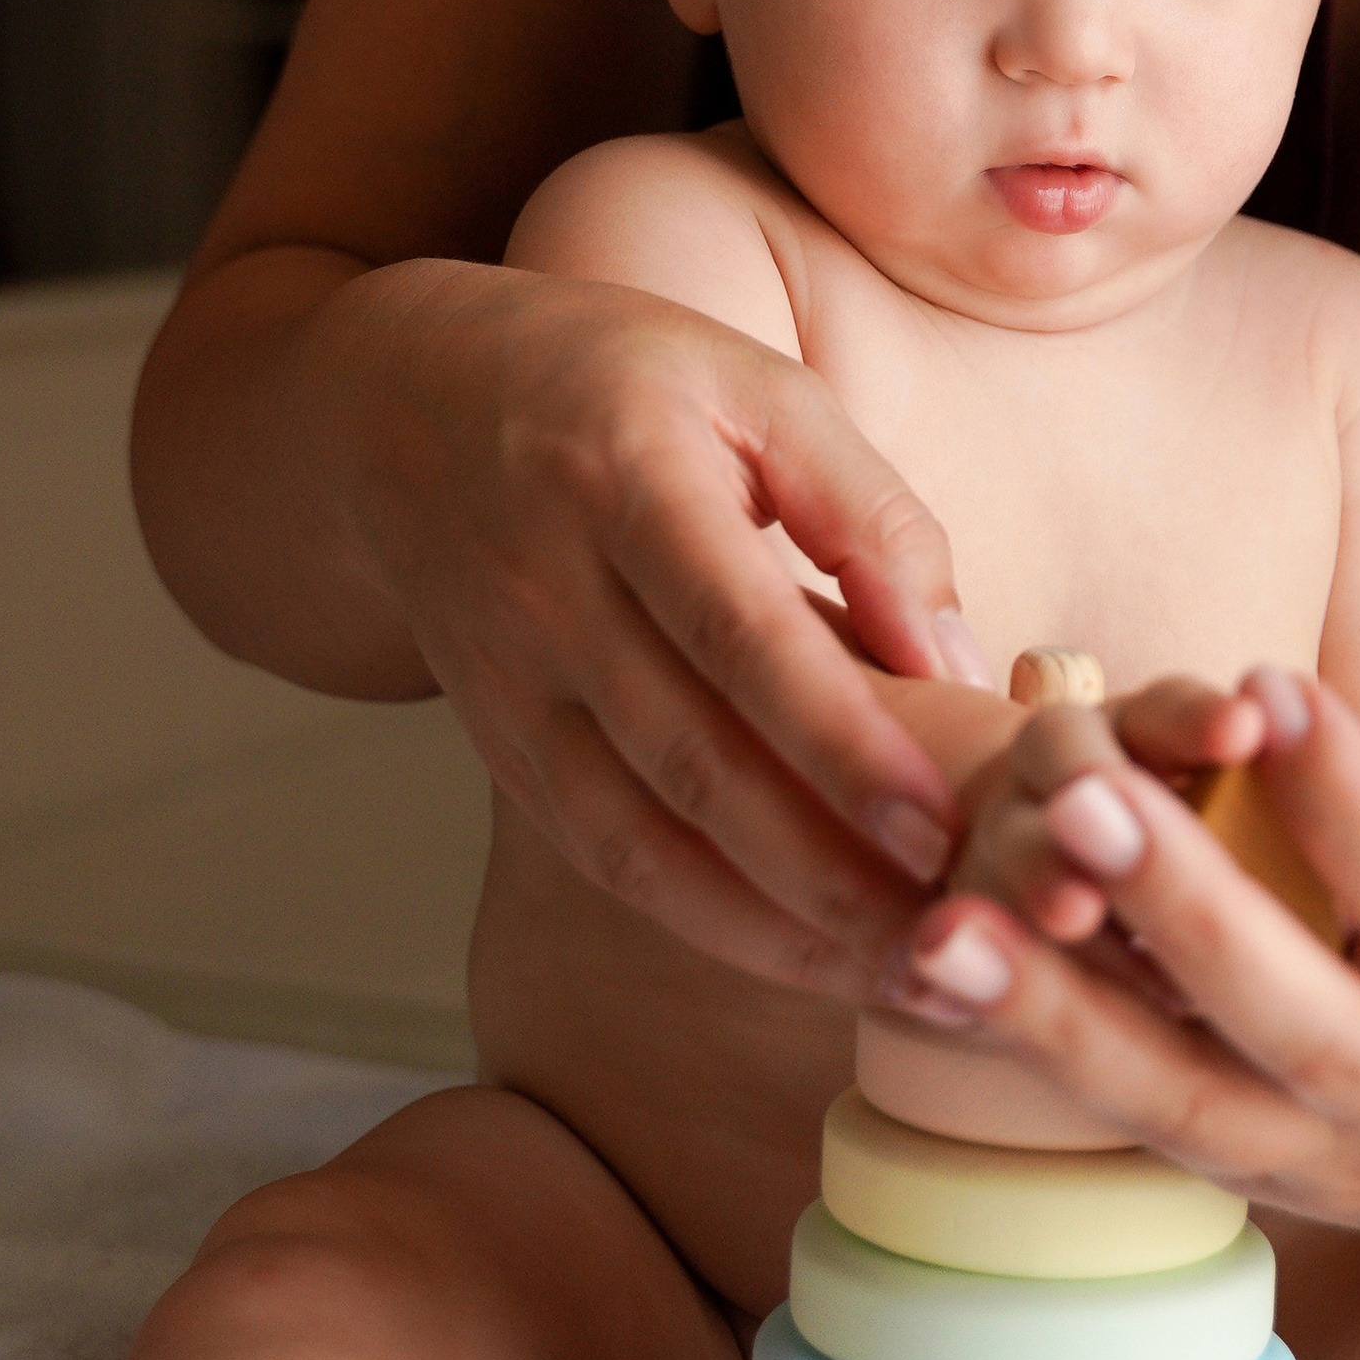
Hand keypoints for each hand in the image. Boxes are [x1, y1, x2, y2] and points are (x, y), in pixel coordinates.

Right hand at [337, 260, 991, 994]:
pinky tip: (814, 958)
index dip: (838, 737)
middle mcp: (547, 592)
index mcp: (623, 477)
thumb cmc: (620, 384)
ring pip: (643, 836)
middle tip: (957, 937)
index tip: (940, 822)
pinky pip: (608, 857)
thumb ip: (865, 511)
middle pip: (691, 758)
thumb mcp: (753, 387)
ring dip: (779, 927)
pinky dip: (714, 921)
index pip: (738, 632)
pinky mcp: (501, 751)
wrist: (402, 410)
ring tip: (909, 975)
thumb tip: (956, 659)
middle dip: (828, 868)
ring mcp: (510, 685)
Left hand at [904, 667, 1359, 1327]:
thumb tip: (1240, 711)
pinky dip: (1038, 1049)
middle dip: (1191, 914)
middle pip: (1307, 1028)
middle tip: (1082, 797)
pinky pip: (1132, 1120)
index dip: (1352, 801)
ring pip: (1188, 1107)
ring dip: (1059, 1018)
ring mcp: (1329, 1162)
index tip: (1263, 682)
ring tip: (949, 929)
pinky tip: (943, 978)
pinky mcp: (1244, 1183)